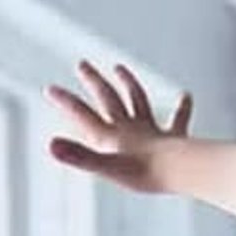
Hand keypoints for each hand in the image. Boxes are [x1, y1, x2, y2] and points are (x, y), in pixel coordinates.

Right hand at [44, 60, 193, 193]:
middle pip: (109, 98)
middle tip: (82, 64)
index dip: (66, 102)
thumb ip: (78, 156)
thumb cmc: (143, 172)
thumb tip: (50, 145)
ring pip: (138, 101)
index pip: (83, 115)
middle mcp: (130, 128)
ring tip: (119, 68)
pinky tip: (186, 95)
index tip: (50, 88)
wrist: (179, 170)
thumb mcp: (104, 167)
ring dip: (128, 84)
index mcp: (111, 136)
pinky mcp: (174, 139)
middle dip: (94, 82)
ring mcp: (152, 131)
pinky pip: (178, 120)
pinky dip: (182, 108)